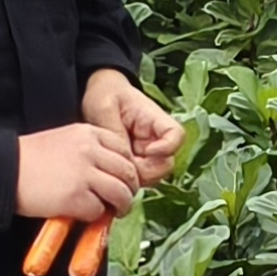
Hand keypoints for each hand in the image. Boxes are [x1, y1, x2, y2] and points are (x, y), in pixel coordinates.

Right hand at [16, 122, 138, 220]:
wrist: (1, 169)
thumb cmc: (27, 158)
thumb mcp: (63, 140)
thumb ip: (88, 151)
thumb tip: (110, 173)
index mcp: (88, 134)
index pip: (124, 149)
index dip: (127, 167)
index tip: (122, 178)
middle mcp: (90, 151)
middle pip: (128, 172)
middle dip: (129, 189)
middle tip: (122, 199)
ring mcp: (84, 174)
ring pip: (121, 193)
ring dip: (120, 205)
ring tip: (111, 210)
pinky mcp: (75, 197)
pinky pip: (99, 210)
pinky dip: (94, 216)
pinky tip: (82, 213)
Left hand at [83, 69, 183, 185]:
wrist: (99, 96)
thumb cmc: (105, 96)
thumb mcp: (105, 107)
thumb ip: (116, 133)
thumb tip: (125, 159)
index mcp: (155, 120)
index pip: (176, 136)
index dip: (166, 148)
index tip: (145, 150)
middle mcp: (158, 140)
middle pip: (166, 165)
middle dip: (143, 170)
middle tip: (121, 163)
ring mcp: (150, 154)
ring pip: (153, 176)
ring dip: (134, 176)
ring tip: (113, 163)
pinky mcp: (140, 164)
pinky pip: (140, 179)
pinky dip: (127, 178)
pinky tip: (113, 167)